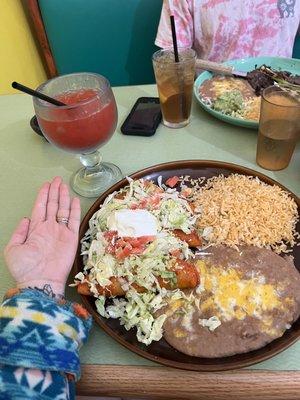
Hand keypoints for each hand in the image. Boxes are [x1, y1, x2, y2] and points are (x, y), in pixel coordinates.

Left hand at [4, 177, 80, 295]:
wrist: (40, 281)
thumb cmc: (25, 268)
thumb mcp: (12, 249)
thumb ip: (19, 232)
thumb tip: (25, 219)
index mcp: (35, 229)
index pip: (40, 207)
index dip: (43, 195)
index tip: (46, 185)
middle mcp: (49, 228)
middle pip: (52, 205)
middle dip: (54, 192)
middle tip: (57, 180)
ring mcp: (60, 232)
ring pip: (63, 209)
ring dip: (64, 197)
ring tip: (64, 185)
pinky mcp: (71, 238)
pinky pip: (73, 220)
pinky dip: (75, 210)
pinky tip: (75, 200)